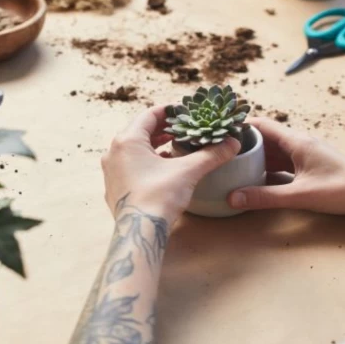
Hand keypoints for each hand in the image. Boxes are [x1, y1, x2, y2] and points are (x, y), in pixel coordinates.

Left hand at [102, 105, 239, 223]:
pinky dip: (148, 161)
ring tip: (176, 146)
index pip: (149, 115)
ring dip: (155, 145)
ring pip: (135, 149)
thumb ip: (211, 154)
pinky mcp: (115, 188)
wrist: (140, 232)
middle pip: (141, 131)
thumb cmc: (159, 197)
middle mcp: (114, 152)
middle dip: (164, 129)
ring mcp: (112, 172)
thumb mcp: (189, 171)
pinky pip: (131, 166)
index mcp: (128, 140)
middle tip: (184, 128)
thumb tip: (232, 143)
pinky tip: (165, 168)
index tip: (185, 111)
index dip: (170, 111)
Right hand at [227, 118, 344, 214]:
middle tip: (221, 153)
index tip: (219, 134)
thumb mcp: (300, 195)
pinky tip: (258, 179)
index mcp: (297, 141)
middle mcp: (301, 142)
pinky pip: (284, 162)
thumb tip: (233, 198)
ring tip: (234, 166)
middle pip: (266, 137)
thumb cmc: (342, 190)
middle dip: (244, 144)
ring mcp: (307, 153)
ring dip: (256, 156)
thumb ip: (265, 197)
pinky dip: (269, 167)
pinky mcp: (311, 165)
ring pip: (275, 150)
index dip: (240, 127)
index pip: (262, 125)